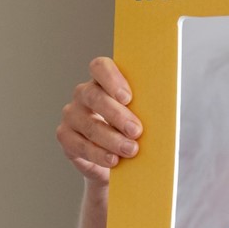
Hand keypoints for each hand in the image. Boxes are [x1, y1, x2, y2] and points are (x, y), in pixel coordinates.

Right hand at [55, 56, 140, 184]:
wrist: (113, 160)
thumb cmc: (129, 131)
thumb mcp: (138, 116)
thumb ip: (143, 109)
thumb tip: (162, 116)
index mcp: (103, 81)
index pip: (100, 67)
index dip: (112, 79)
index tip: (127, 97)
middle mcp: (84, 94)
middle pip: (94, 96)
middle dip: (117, 115)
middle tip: (136, 130)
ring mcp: (72, 115)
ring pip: (89, 124)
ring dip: (112, 139)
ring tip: (130, 150)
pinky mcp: (66, 137)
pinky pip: (80, 145)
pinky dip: (98, 154)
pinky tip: (113, 160)